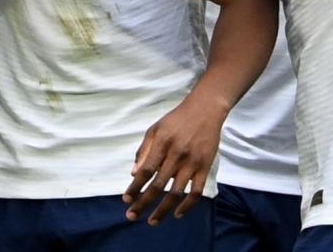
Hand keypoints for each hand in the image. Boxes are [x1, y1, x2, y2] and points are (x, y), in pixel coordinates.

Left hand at [122, 95, 227, 225]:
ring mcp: (193, 163)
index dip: (135, 187)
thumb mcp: (155, 130)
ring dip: (163, 209)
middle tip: (132, 216)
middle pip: (158, 185)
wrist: (205, 111)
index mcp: (161, 143)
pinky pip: (196, 191)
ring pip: (176, 192)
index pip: (145, 170)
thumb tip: (133, 174)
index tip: (126, 200)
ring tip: (152, 221)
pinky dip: (187, 205)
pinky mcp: (206, 167)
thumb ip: (143, 151)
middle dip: (143, 203)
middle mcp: (177, 154)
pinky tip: (177, 214)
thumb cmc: (176, 120)